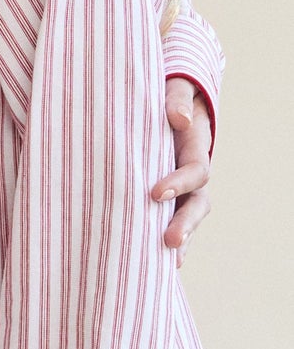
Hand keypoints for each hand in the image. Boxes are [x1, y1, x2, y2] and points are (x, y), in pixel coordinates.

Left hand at [155, 81, 211, 264]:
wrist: (168, 100)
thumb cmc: (168, 93)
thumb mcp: (175, 88)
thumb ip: (176, 98)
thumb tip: (179, 119)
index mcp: (195, 147)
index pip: (196, 171)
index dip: (179, 183)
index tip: (154, 193)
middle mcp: (191, 171)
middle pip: (198, 203)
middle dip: (185, 223)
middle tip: (169, 240)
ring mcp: (181, 186)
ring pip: (186, 216)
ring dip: (178, 237)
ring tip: (165, 260)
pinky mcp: (165, 194)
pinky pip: (168, 217)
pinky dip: (165, 238)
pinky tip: (151, 261)